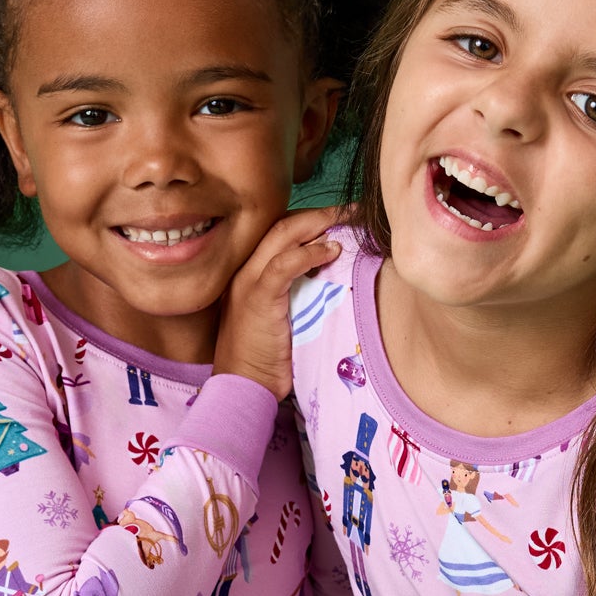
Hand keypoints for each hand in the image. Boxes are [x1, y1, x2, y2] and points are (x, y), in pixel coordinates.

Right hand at [213, 207, 341, 398]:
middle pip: (283, 225)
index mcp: (249, 272)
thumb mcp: (284, 320)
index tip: (341, 217)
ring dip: (320, 223)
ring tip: (350, 219)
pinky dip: (310, 253)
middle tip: (353, 209)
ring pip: (283, 235)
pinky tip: (333, 250)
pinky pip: (284, 263)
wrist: (242, 387)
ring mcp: (247, 281)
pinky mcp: (256, 297)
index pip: (279, 232)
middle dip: (321, 213)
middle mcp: (244, 270)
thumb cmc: (265, 360)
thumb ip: (298, 294)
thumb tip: (330, 276)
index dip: (311, 219)